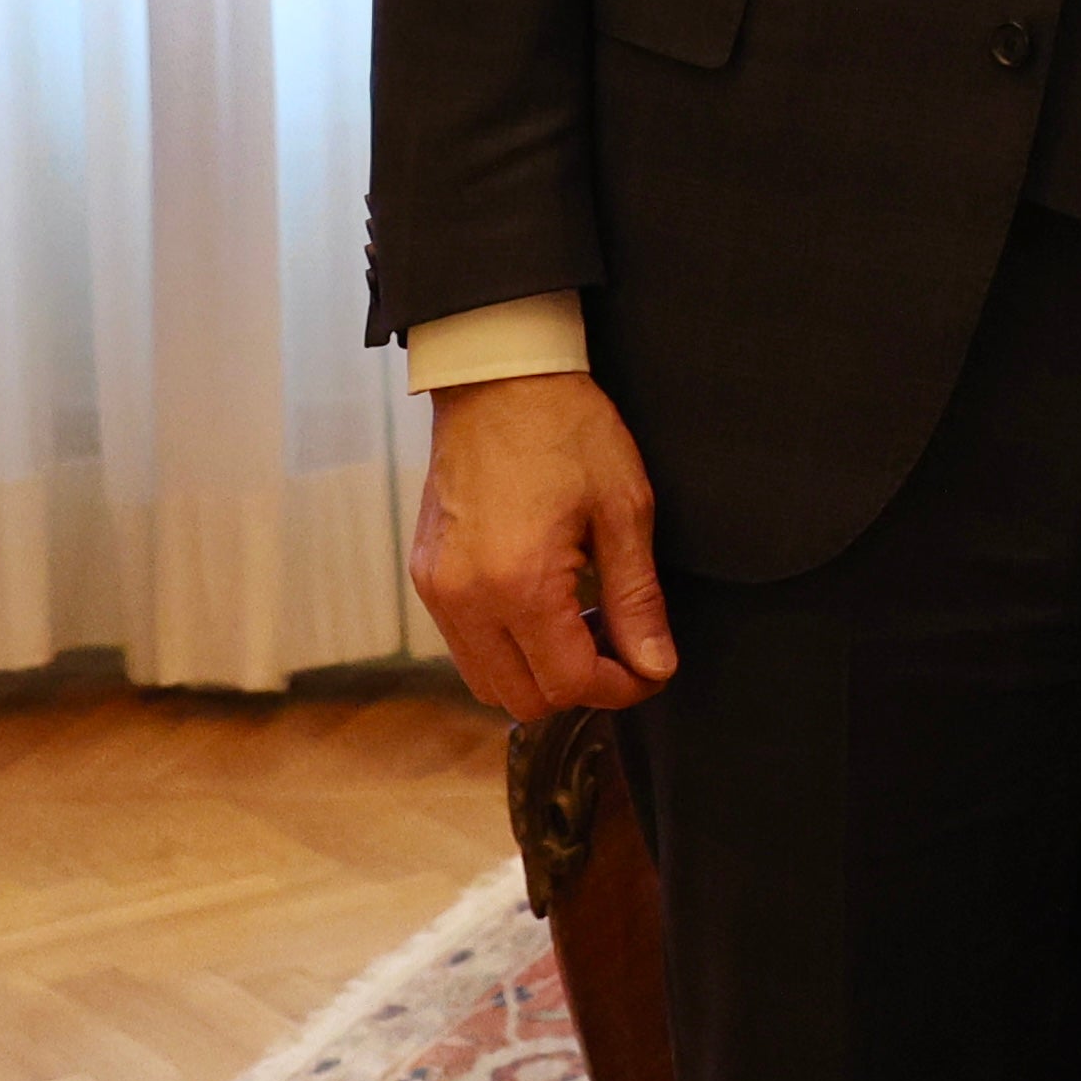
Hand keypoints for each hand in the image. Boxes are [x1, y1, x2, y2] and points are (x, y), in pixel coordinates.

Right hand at [408, 373, 673, 724]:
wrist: (500, 381)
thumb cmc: (568, 432)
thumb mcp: (625, 511)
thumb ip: (638, 599)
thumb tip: (655, 665)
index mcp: (517, 585)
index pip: (566, 684)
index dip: (620, 687)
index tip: (652, 669)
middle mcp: (464, 600)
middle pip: (520, 699)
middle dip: (579, 687)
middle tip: (623, 648)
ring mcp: (436, 591)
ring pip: (486, 681)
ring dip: (539, 672)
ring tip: (586, 623)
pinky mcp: (426, 577)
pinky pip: (464, 645)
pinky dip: (507, 648)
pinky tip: (548, 607)